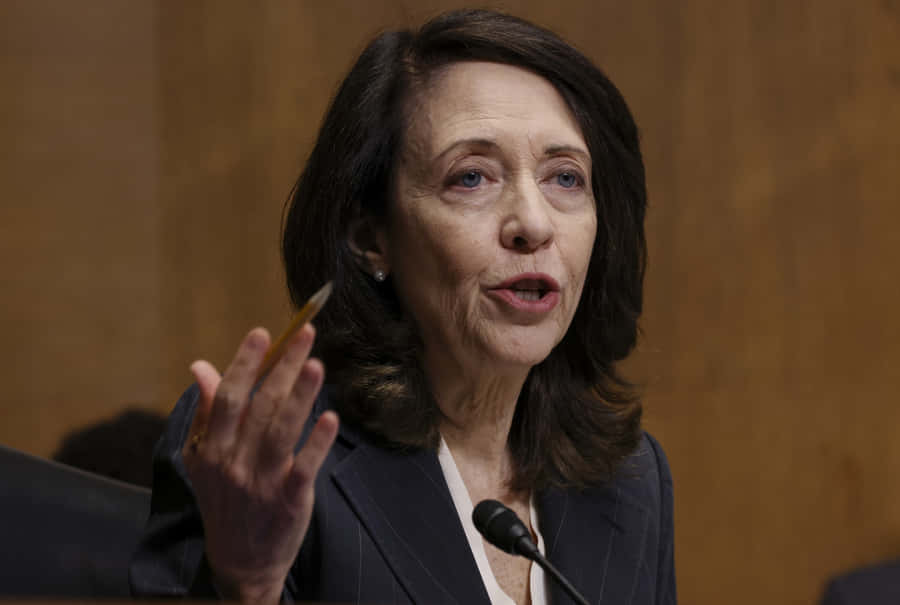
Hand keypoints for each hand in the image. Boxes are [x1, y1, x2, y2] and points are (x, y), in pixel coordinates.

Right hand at [182, 324, 338, 603]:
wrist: (240, 561)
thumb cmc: (225, 500)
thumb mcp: (204, 458)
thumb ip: (208, 411)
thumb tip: (201, 366)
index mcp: (211, 448)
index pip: (229, 397)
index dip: (245, 363)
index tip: (263, 334)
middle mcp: (233, 462)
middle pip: (259, 406)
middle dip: (282, 367)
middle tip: (305, 334)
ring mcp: (261, 482)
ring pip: (281, 430)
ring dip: (300, 395)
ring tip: (316, 364)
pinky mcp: (289, 500)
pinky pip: (303, 466)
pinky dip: (316, 443)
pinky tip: (331, 417)